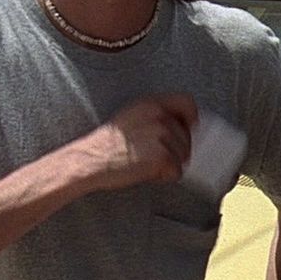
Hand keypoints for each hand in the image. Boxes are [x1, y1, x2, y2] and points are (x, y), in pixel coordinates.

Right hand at [72, 94, 196, 192]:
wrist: (89, 160)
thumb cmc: (106, 144)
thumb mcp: (130, 116)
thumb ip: (156, 116)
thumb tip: (181, 126)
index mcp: (151, 103)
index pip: (187, 103)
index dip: (191, 118)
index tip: (189, 129)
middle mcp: (158, 116)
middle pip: (188, 136)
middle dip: (177, 150)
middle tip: (154, 155)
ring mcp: (161, 135)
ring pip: (184, 156)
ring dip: (169, 164)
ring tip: (146, 163)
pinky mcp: (162, 156)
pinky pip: (176, 172)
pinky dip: (164, 176)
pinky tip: (146, 172)